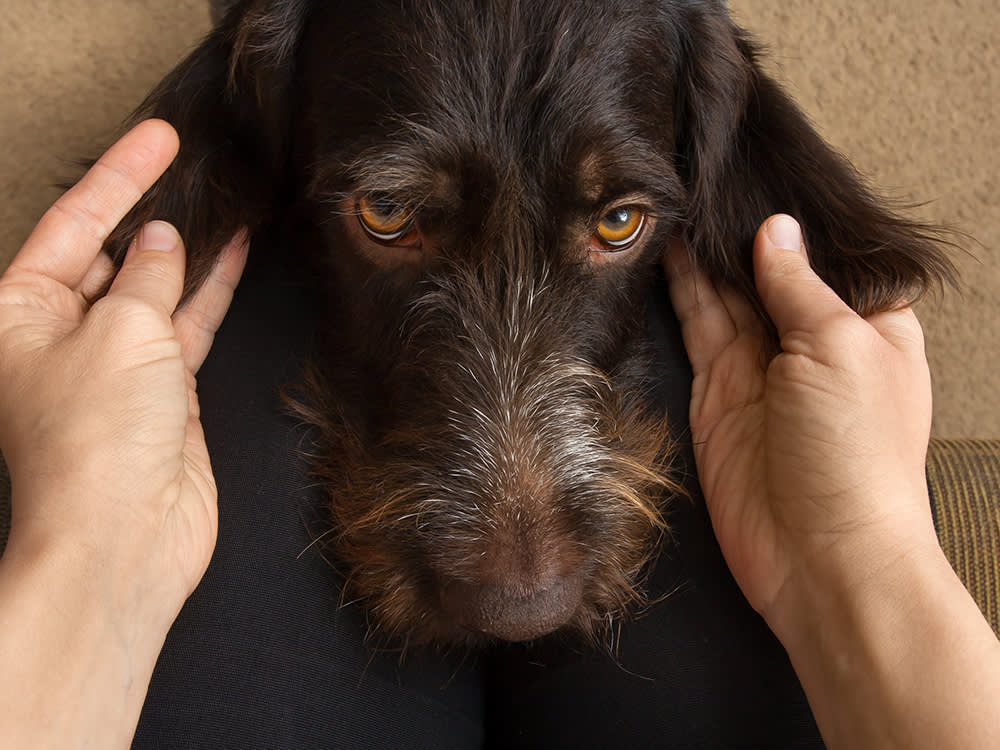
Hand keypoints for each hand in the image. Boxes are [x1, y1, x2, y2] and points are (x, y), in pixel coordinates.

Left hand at [0, 119, 246, 621]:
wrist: (125, 535)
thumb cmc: (95, 440)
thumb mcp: (122, 330)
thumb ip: (147, 275)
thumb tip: (162, 241)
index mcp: (18, 314)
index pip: (73, 225)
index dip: (118, 176)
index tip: (159, 138)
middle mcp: (61, 336)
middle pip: (108, 253)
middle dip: (149, 210)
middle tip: (193, 164)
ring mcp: (115, 363)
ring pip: (154, 287)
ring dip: (187, 247)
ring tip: (223, 200)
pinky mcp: (162, 389)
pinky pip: (186, 323)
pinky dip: (210, 289)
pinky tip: (233, 253)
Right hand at [665, 214, 938, 624]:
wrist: (818, 554)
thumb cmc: (857, 454)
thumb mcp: (840, 346)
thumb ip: (800, 285)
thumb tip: (775, 230)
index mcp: (868, 325)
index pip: (831, 255)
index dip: (799, 218)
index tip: (763, 171)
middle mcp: (812, 342)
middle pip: (772, 270)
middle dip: (742, 230)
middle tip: (705, 176)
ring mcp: (761, 367)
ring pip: (727, 293)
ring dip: (706, 252)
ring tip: (678, 200)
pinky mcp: (717, 393)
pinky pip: (697, 328)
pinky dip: (683, 290)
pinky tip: (670, 250)